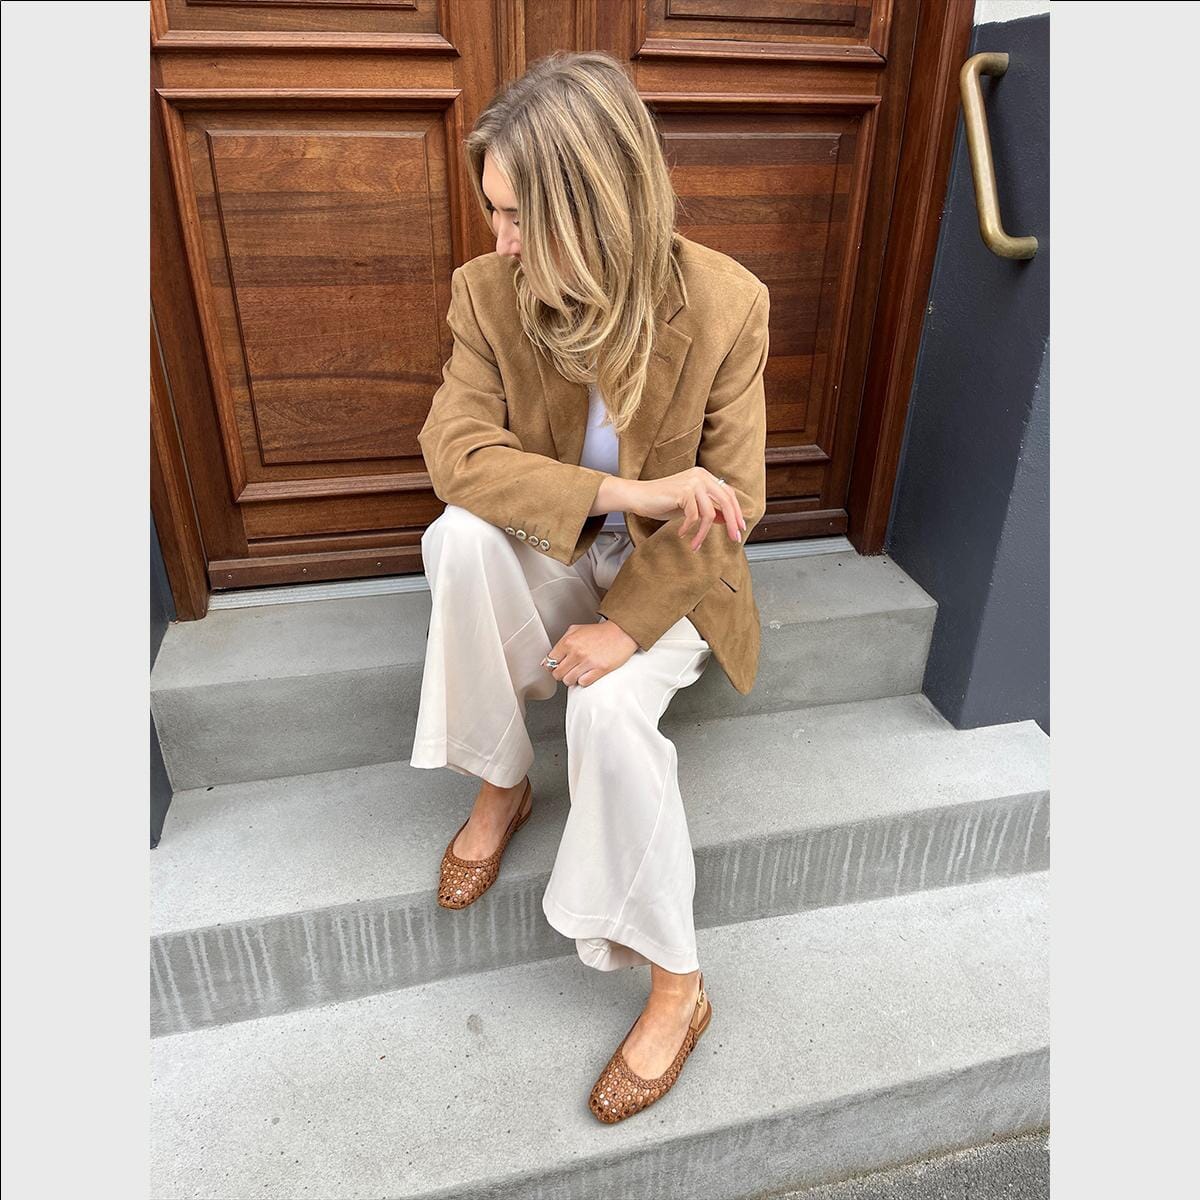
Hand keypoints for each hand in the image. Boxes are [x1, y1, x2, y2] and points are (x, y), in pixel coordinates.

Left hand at [542, 620, 638, 686]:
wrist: (621, 632)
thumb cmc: (599, 632)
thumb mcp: (575, 630)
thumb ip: (560, 644)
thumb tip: (546, 661)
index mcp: (568, 641)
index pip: (550, 662)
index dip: (553, 666)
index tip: (558, 666)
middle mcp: (577, 652)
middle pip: (557, 674)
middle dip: (562, 674)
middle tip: (568, 670)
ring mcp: (588, 661)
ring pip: (568, 681)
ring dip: (572, 679)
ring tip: (578, 672)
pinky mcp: (600, 669)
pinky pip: (583, 683)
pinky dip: (584, 681)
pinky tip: (587, 674)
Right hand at [625, 469, 746, 551]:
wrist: (638, 496)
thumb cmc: (661, 501)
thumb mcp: (690, 507)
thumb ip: (708, 510)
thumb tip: (727, 520)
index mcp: (704, 476)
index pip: (728, 494)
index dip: (736, 512)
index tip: (739, 528)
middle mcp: (700, 475)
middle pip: (725, 501)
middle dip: (732, 523)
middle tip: (734, 538)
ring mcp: (692, 482)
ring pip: (709, 513)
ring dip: (703, 533)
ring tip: (696, 544)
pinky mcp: (683, 491)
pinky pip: (694, 516)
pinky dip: (689, 528)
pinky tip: (682, 533)